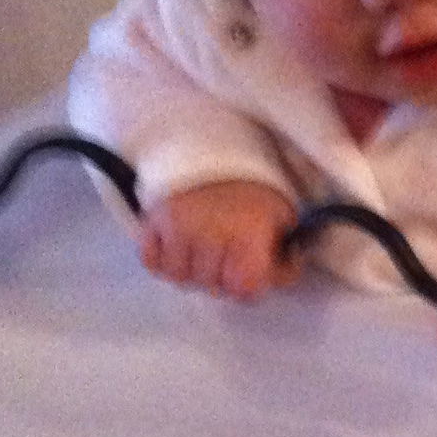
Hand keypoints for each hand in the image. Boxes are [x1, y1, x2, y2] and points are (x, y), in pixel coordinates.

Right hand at [138, 180, 298, 298]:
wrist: (216, 147)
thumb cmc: (253, 188)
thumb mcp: (283, 217)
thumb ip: (284, 255)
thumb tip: (277, 281)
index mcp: (248, 234)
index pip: (242, 289)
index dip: (248, 287)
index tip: (250, 273)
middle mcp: (210, 234)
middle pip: (211, 286)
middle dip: (222, 278)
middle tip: (227, 258)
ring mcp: (177, 228)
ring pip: (180, 278)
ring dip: (193, 271)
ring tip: (203, 251)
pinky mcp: (153, 221)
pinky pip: (151, 262)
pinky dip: (163, 261)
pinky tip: (179, 248)